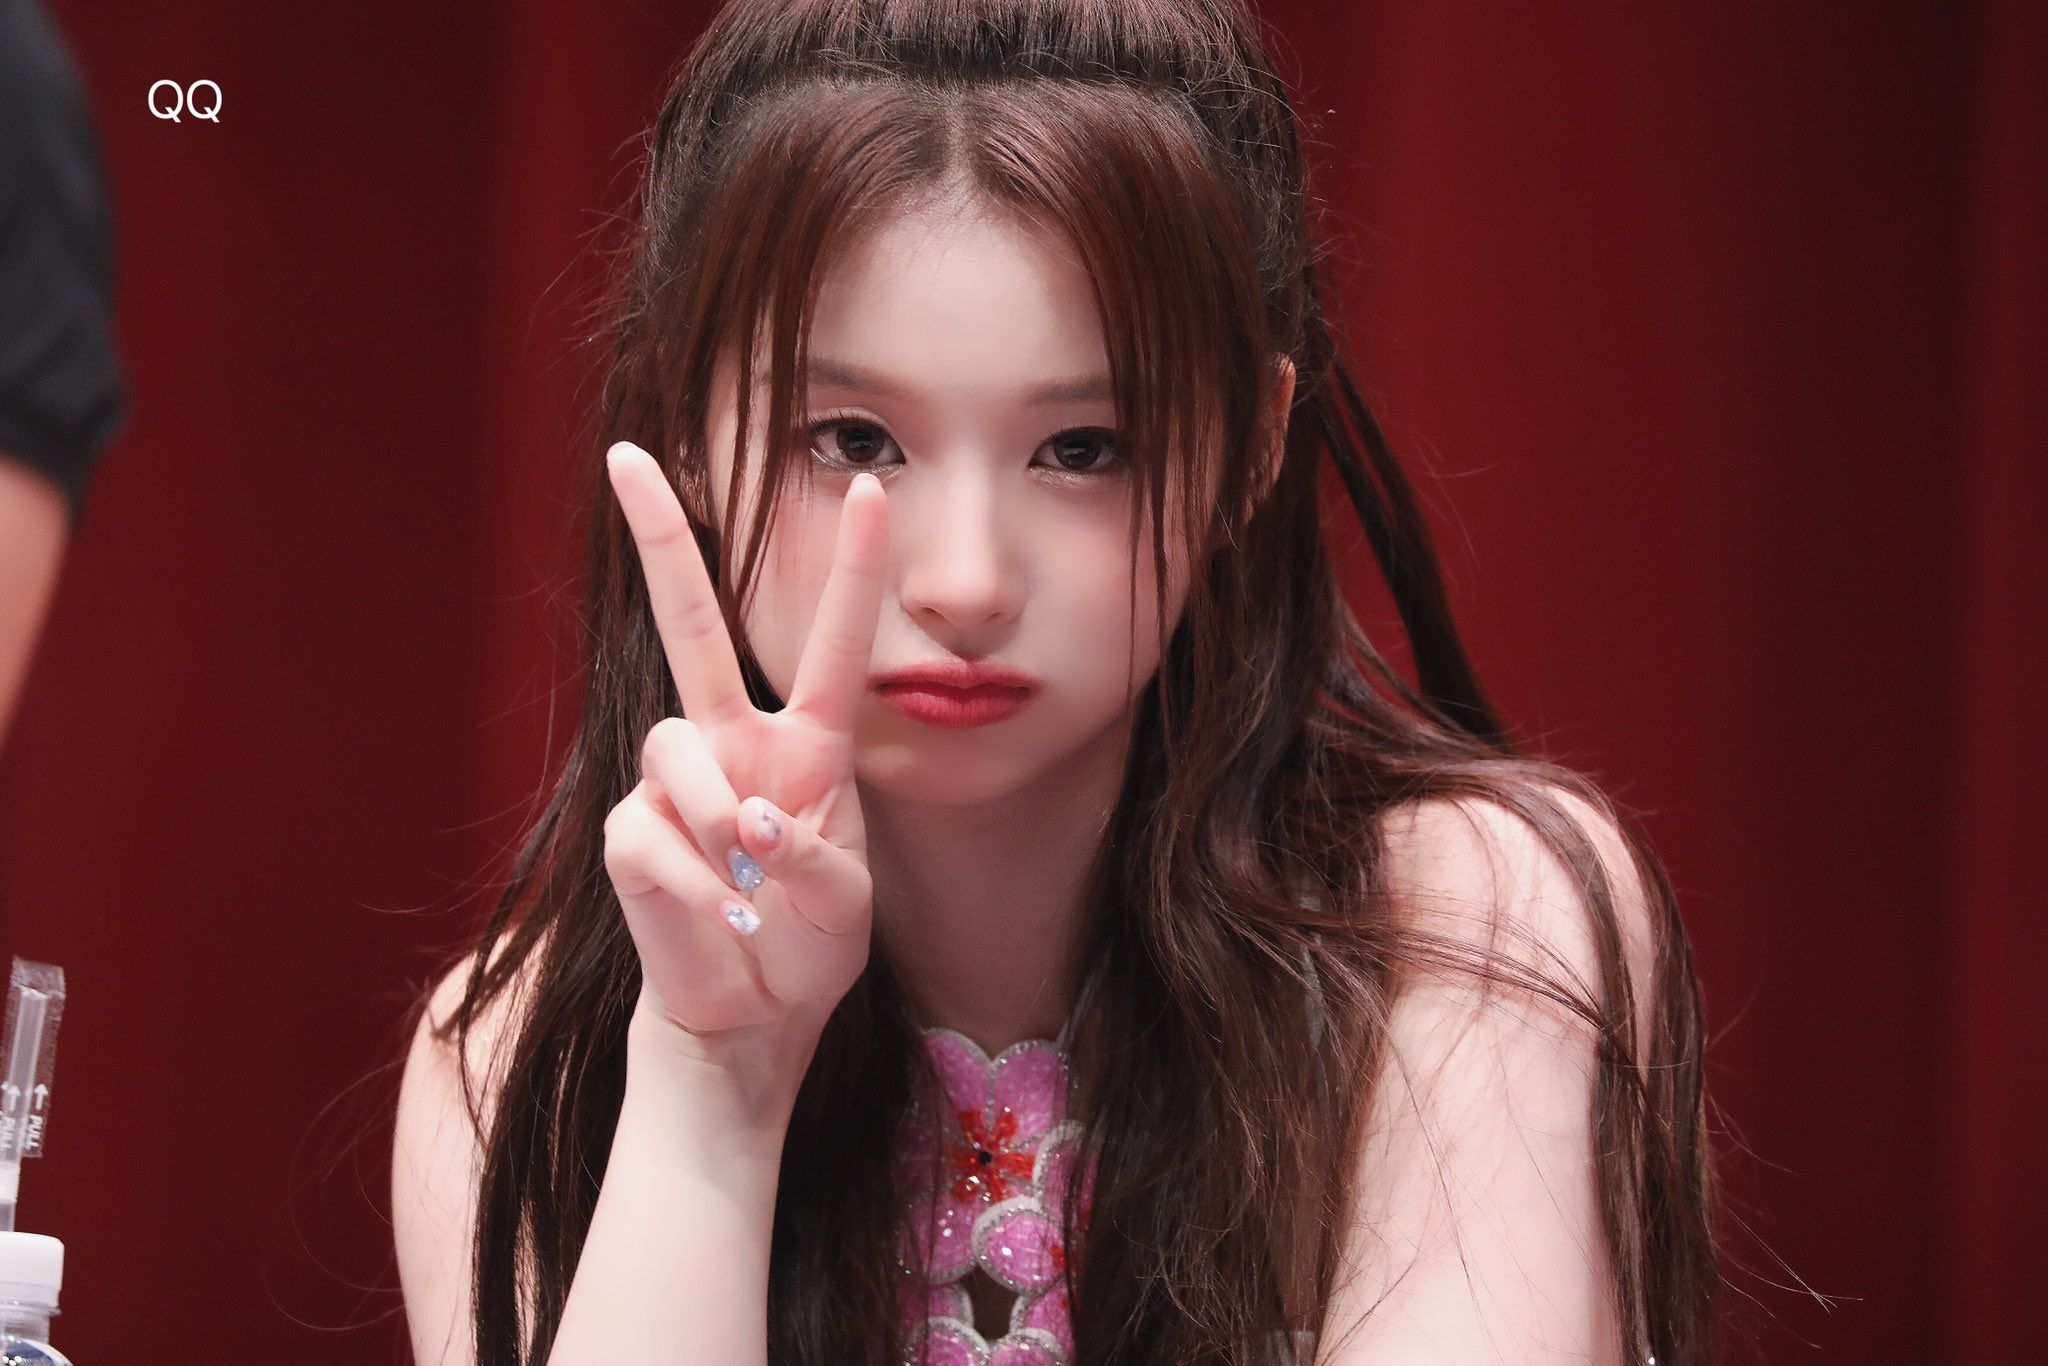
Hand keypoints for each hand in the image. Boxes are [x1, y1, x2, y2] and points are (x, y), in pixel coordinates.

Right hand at [600, 439, 887, 1059]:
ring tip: (749, 879)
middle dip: (661, 538)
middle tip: (629, 455)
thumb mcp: (848, 901)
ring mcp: (674, 785)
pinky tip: (722, 913)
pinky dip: (697, 882)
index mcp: (806, 743)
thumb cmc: (807, 944)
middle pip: (690, 622)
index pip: (829, 641)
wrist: (750, 1016)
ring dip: (719, 815)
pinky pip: (653, 833)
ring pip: (674, 747)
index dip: (850, 567)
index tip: (871, 485)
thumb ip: (815, 854)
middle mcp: (734, 742)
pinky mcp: (630, 835)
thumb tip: (751, 818)